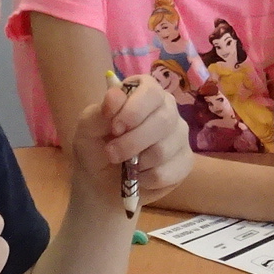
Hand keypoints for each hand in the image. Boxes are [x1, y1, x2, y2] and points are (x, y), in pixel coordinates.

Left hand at [87, 73, 194, 204]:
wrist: (102, 183)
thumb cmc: (96, 147)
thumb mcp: (88, 129)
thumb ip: (99, 112)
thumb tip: (115, 96)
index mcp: (145, 94)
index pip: (151, 91)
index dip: (134, 109)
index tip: (115, 127)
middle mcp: (167, 110)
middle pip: (163, 120)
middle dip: (132, 142)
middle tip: (112, 153)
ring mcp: (179, 136)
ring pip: (164, 149)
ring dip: (137, 163)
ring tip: (125, 165)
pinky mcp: (185, 162)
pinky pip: (168, 172)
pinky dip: (146, 179)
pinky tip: (139, 177)